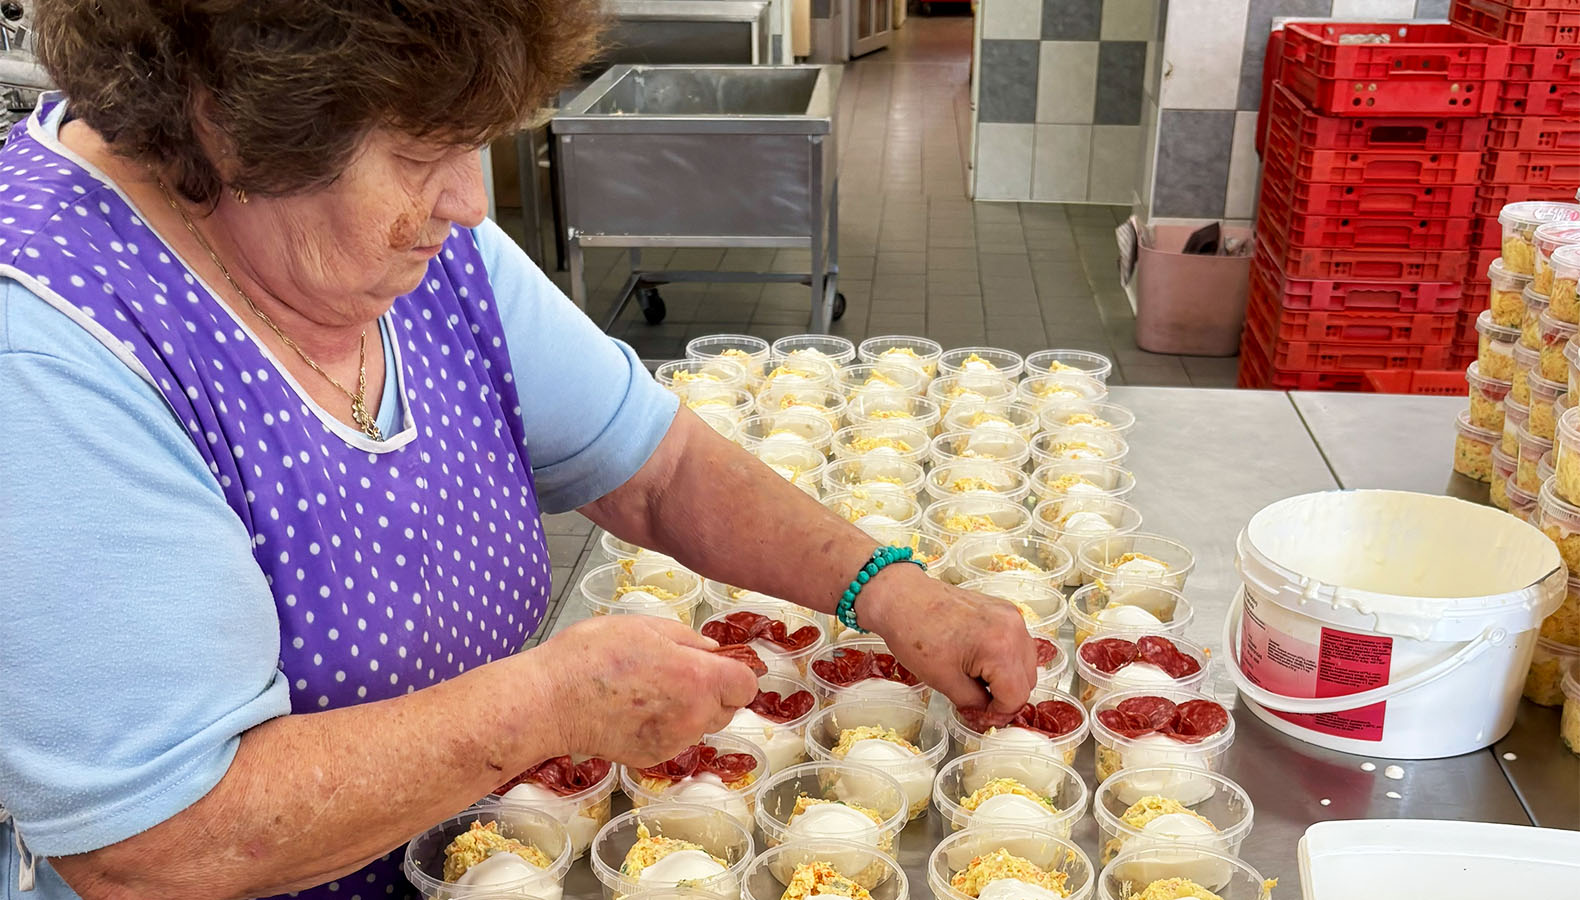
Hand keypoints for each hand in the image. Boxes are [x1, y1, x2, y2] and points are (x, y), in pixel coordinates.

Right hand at [532, 615, 760, 766]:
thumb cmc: (592, 655)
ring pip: (700, 726)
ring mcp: (673, 742)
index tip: (719, 666)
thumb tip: (710, 650)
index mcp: (698, 678)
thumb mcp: (644, 627)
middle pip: (727, 709)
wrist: (550, 701)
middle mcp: (693, 716)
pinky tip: (634, 712)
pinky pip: (674, 740)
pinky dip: (665, 728)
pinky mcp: (652, 758)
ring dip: (689, 711)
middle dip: (712, 692)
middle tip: (678, 674)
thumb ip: (687, 638)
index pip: (746, 685)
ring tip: (649, 692)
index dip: (735, 673)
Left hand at [858, 563, 1037, 726]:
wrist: (902, 598)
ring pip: (1026, 663)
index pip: (1016, 696)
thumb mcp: (945, 680)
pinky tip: (981, 662)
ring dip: (1008, 679)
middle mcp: (1014, 629)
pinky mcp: (1004, 609)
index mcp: (1001, 648)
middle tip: (978, 705)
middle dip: (1004, 697)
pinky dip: (1006, 659)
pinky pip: (1017, 643)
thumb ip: (974, 704)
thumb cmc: (916, 636)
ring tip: (978, 682)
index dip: (999, 714)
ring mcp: (1011, 616)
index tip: (981, 718)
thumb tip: (985, 717)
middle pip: (1027, 681)